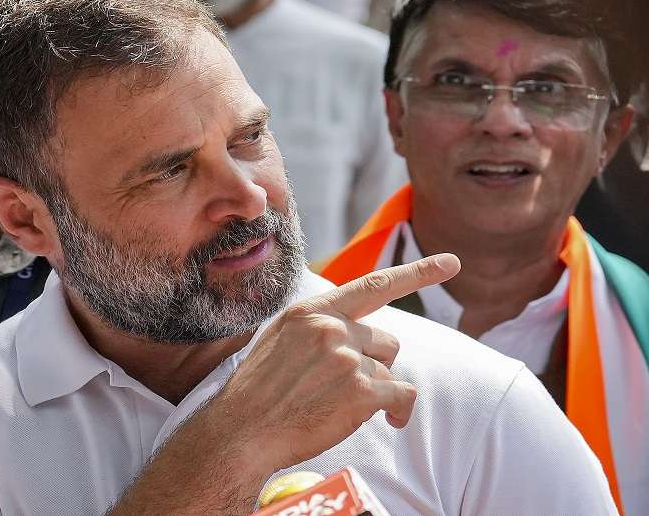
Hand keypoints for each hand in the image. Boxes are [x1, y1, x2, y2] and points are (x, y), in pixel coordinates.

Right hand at [212, 253, 460, 472]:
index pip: (372, 286)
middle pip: (386, 340)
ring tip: (343, 405)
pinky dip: (398, 410)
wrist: (242, 431)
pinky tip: (387, 419)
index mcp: (310, 312)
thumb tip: (347, 327)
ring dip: (377, 389)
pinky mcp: (361, 391)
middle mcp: (331, 328)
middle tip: (345, 386)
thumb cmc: (258, 392)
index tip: (450, 263)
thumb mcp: (279, 340)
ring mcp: (347, 358)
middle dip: (376, 363)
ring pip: (390, 370)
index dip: (416, 273)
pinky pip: (402, 395)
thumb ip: (314, 327)